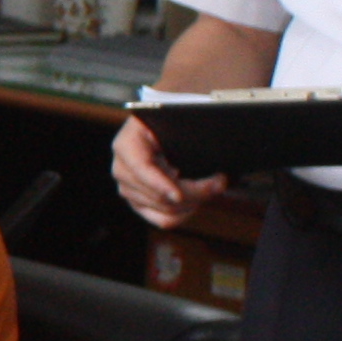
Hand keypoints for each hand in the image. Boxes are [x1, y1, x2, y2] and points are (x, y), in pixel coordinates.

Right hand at [109, 115, 228, 231]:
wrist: (165, 127)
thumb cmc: (173, 120)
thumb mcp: (177, 123)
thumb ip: (188, 139)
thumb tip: (211, 168)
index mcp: (127, 143)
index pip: (140, 168)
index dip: (159, 184)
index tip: (178, 195)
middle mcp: (122, 168)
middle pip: (157, 195)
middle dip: (193, 192)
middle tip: (219, 181)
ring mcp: (128, 188)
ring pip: (165, 210)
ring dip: (194, 201)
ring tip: (212, 185)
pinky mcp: (140, 203)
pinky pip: (164, 220)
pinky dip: (185, 213)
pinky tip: (197, 198)